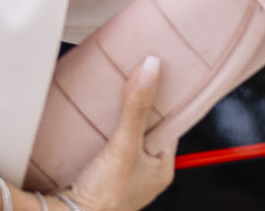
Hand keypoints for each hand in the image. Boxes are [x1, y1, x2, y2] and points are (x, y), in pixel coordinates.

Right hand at [64, 54, 174, 210]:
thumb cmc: (103, 196)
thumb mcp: (124, 146)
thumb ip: (137, 108)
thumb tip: (151, 67)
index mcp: (163, 168)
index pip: (169, 124)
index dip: (163, 100)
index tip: (157, 75)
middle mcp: (146, 173)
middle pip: (146, 128)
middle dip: (138, 107)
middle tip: (131, 80)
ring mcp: (124, 175)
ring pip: (125, 137)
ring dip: (118, 120)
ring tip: (112, 95)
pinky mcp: (103, 177)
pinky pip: (107, 147)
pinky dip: (102, 134)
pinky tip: (94, 121)